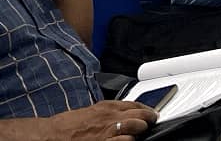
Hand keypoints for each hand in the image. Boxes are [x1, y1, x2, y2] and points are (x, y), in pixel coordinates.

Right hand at [43, 100, 157, 140]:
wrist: (50, 135)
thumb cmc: (66, 125)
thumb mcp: (91, 111)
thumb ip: (107, 111)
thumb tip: (121, 113)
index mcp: (107, 107)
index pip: (135, 104)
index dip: (145, 108)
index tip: (150, 112)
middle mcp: (110, 117)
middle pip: (140, 114)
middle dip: (149, 118)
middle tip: (152, 121)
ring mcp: (108, 131)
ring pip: (137, 127)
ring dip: (141, 130)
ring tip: (142, 132)